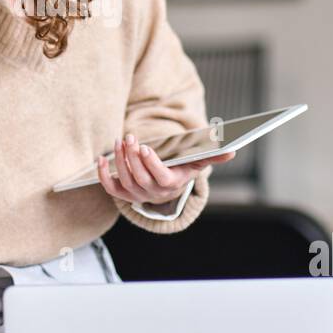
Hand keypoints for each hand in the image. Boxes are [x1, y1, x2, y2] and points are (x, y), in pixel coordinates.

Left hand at [96, 132, 236, 207]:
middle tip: (130, 137)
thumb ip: (213, 156)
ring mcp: (136, 194)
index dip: (151, 164)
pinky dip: (102, 175)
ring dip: (119, 160)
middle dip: (132, 157)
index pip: (160, 179)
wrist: (164, 186)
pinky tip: (100, 159)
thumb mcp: (197, 163)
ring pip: (124, 180)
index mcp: (170, 186)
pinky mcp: (123, 193)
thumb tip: (232, 151)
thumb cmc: (181, 169)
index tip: (145, 147)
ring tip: (120, 141)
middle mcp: (152, 193)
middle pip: (139, 178)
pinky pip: (110, 187)